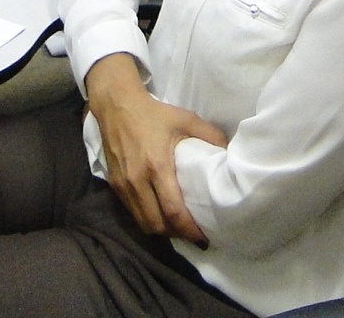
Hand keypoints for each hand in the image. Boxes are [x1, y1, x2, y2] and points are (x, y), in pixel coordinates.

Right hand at [86, 54, 227, 245]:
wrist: (117, 106)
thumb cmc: (154, 114)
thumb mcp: (186, 119)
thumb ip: (210, 135)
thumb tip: (229, 152)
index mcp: (157, 166)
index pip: (173, 211)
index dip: (188, 229)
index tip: (203, 237)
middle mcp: (138, 181)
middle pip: (157, 224)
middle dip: (176, 235)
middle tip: (193, 235)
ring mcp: (124, 185)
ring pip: (143, 223)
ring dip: (161, 230)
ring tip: (178, 229)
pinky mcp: (115, 185)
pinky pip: (132, 212)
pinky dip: (147, 219)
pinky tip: (159, 215)